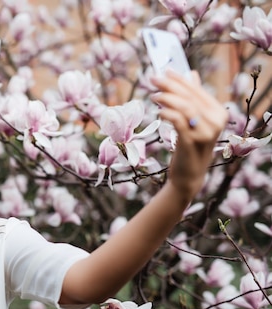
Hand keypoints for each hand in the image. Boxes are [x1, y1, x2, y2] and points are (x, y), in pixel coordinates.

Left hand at [151, 70, 227, 200]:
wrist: (189, 175)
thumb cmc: (190, 145)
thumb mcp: (194, 121)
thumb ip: (195, 98)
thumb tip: (192, 74)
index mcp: (218, 112)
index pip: (197, 90)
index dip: (180, 80)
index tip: (165, 71)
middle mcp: (216, 121)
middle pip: (190, 97)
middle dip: (170, 85)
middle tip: (153, 79)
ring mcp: (206, 132)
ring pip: (185, 107)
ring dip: (167, 98)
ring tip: (153, 96)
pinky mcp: (192, 142)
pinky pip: (179, 122)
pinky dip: (167, 113)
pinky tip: (158, 111)